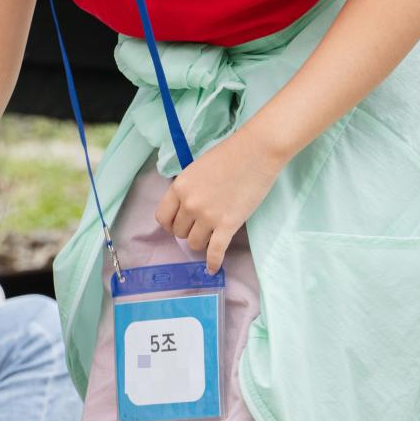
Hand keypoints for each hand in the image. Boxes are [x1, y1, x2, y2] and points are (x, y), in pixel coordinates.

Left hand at [154, 126, 286, 273]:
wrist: (256, 152)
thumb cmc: (229, 155)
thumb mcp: (197, 169)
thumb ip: (188, 189)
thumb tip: (185, 207)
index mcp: (179, 187)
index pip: (163, 217)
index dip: (170, 224)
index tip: (178, 225)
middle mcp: (190, 204)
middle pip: (180, 232)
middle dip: (189, 231)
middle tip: (200, 227)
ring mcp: (208, 216)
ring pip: (194, 244)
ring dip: (201, 243)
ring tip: (210, 238)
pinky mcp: (228, 225)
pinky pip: (215, 252)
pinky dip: (213, 263)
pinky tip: (213, 269)